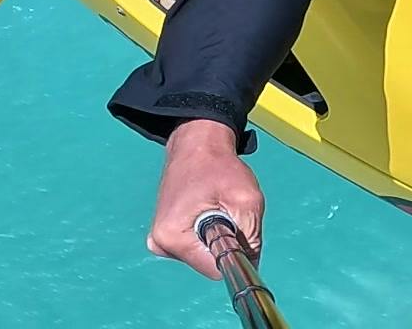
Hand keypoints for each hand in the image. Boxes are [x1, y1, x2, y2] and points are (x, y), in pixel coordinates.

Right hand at [146, 119, 262, 279]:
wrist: (196, 142)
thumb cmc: (218, 166)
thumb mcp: (246, 200)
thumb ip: (251, 238)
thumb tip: (251, 265)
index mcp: (172, 238)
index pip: (215, 269)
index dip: (234, 252)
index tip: (237, 227)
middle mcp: (160, 243)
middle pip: (209, 262)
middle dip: (225, 242)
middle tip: (225, 209)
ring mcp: (160, 240)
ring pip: (204, 255)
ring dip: (217, 236)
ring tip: (215, 205)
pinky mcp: (165, 234)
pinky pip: (196, 246)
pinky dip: (208, 232)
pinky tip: (206, 208)